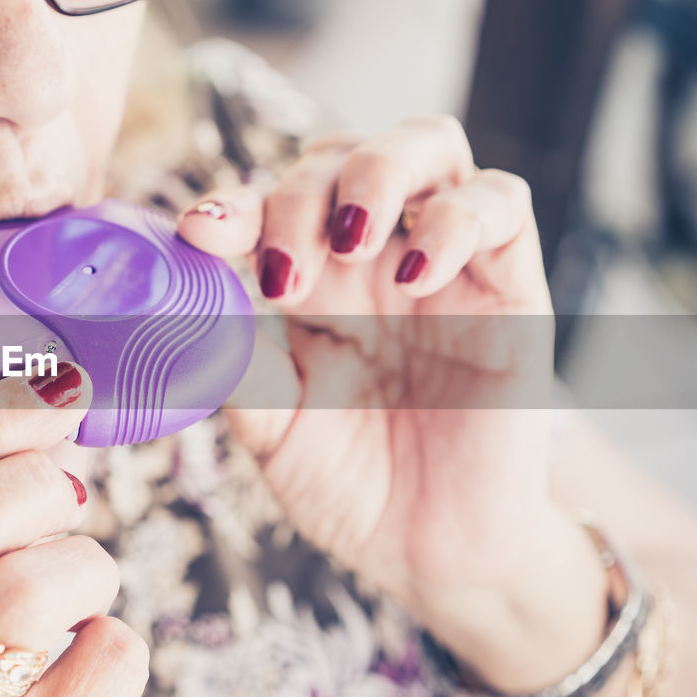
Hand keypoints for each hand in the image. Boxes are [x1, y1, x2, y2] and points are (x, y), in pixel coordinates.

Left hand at [179, 116, 607, 690]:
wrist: (428, 552)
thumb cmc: (348, 483)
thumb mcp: (273, 427)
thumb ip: (238, 366)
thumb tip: (184, 314)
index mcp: (311, 279)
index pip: (272, 202)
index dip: (235, 203)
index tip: (200, 232)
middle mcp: (374, 257)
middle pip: (344, 153)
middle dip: (303, 192)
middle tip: (284, 268)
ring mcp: (444, 264)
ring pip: (429, 144)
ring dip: (377, 173)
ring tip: (349, 247)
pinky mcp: (513, 289)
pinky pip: (503, 208)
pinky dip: (455, 220)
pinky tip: (413, 276)